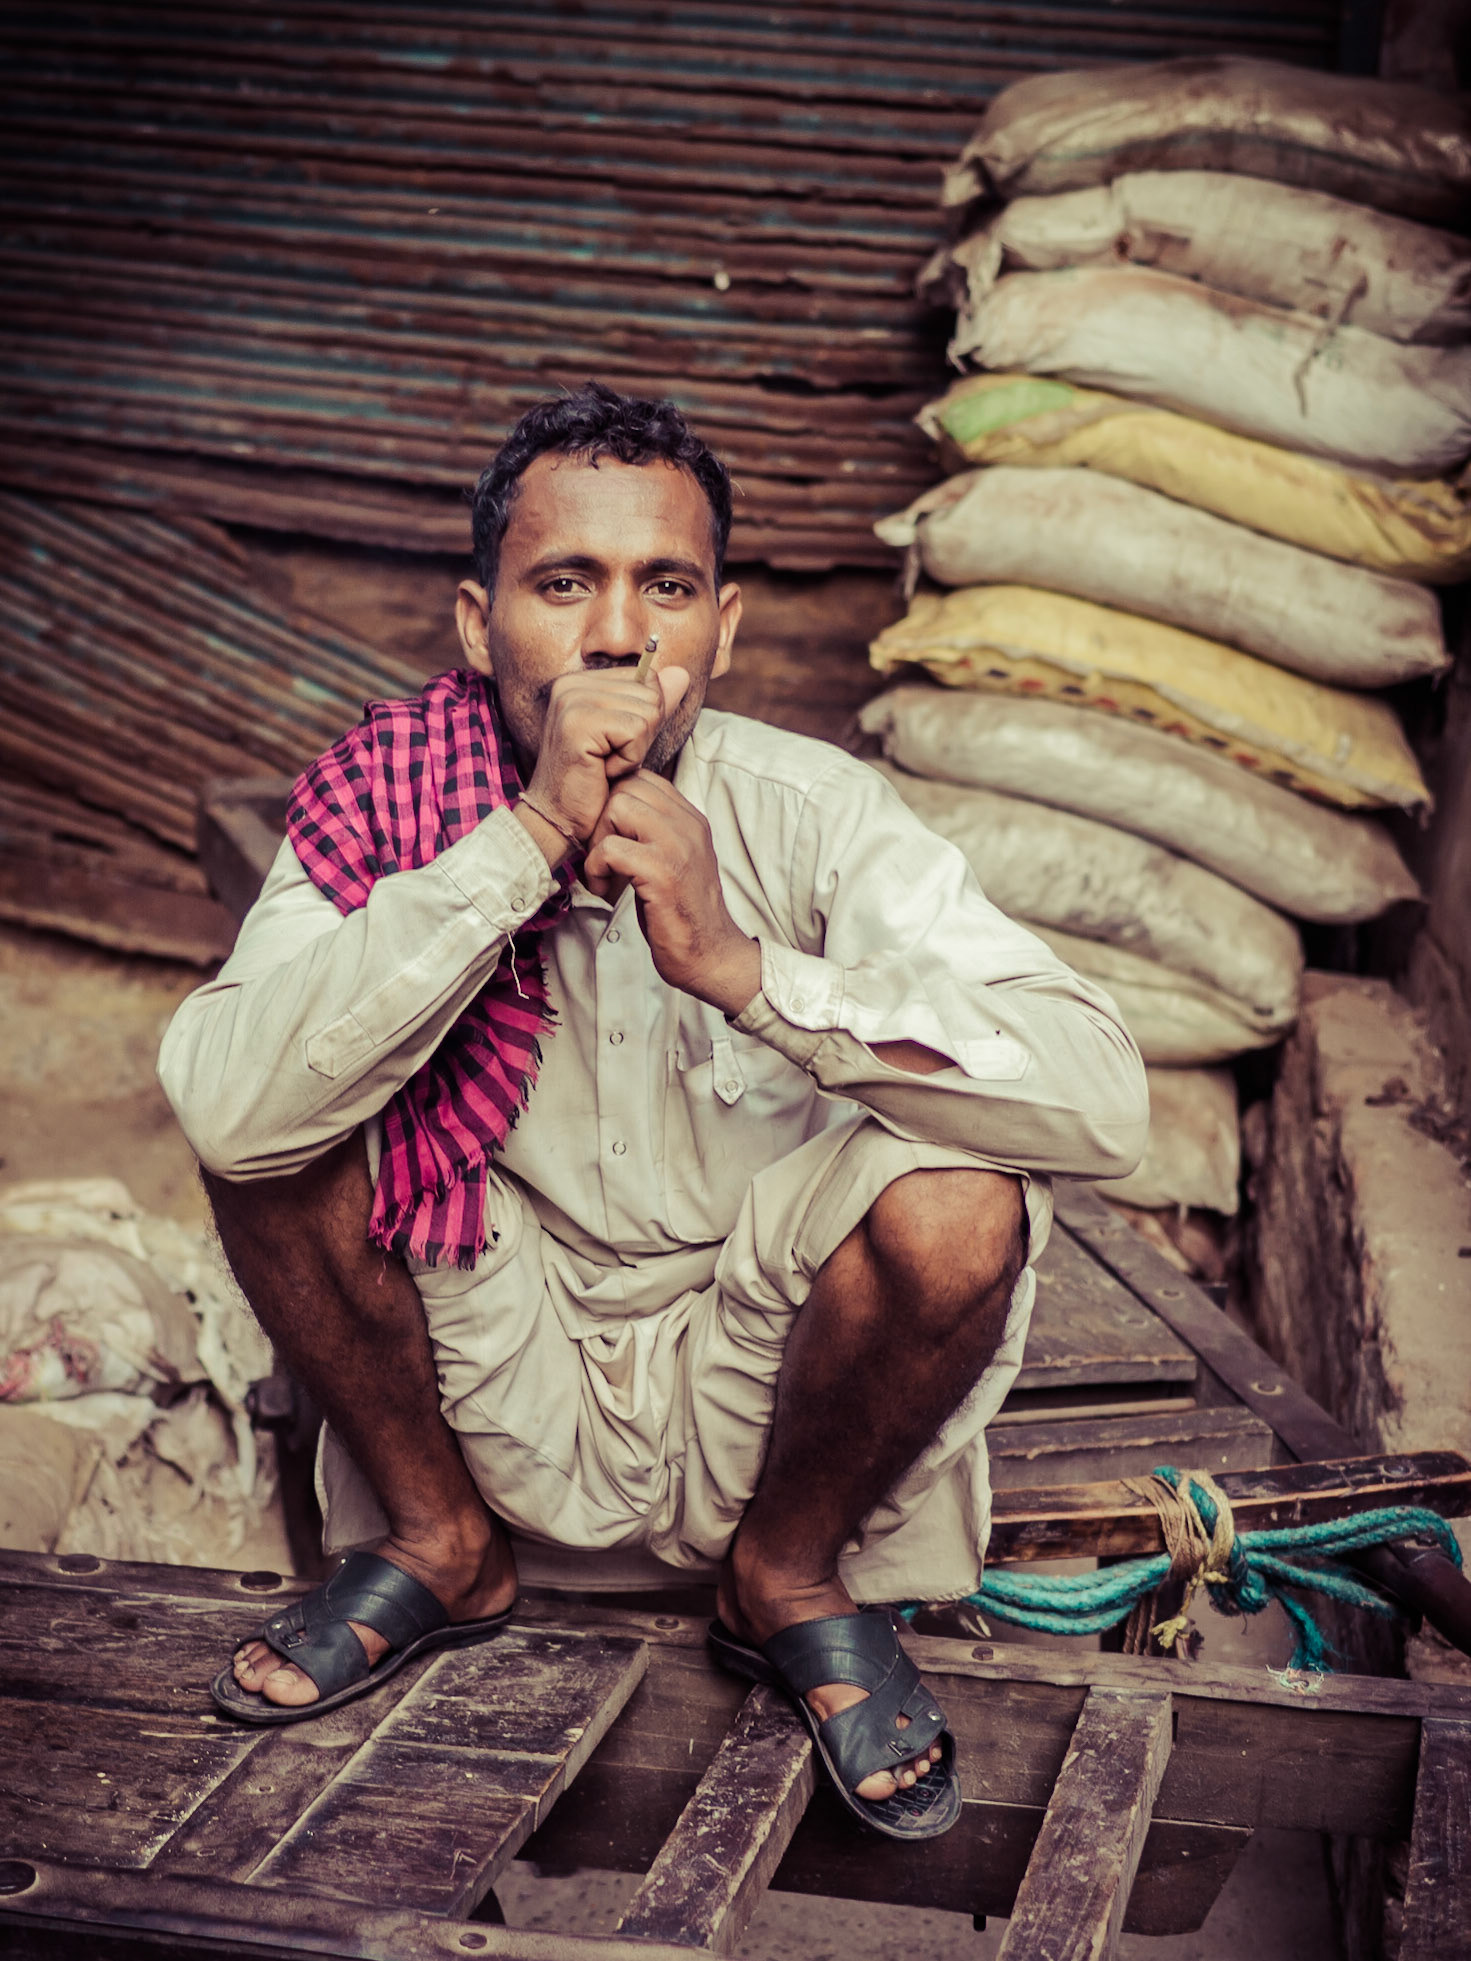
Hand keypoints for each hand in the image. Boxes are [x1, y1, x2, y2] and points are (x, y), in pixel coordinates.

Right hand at [519, 666, 689, 851]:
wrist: (559, 820)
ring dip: (636, 750)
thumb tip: (682, 673)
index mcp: (581, 682)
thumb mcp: (631, 739)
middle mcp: (572, 684)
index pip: (646, 678)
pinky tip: (603, 771)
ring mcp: (571, 700)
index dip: (644, 719)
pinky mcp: (577, 722)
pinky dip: (629, 760)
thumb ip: (655, 705)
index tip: (613, 745)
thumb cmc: (594, 783)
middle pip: (651, 694)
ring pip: (648, 713)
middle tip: (609, 760)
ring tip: (605, 765)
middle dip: (642, 736)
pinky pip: (636, 731)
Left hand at [583, 771, 761, 1015]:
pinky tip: (604, 889)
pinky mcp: (662, 873)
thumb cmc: (684, 913)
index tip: (612, 837)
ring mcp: (677, 847)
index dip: (615, 803)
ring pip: (617, 808)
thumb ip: (656, 832)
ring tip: (604, 871)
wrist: (711, 955)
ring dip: (598, 841)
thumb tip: (614, 812)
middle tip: (604, 856)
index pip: (643, 778)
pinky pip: (610, 848)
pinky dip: (596, 868)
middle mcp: (688, 826)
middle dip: (602, 820)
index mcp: (692, 819)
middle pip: (626, 787)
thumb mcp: (675, 860)